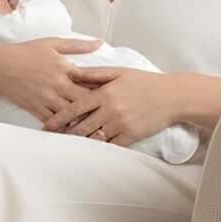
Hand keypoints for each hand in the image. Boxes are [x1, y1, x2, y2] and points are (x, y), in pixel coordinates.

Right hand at [0, 37, 106, 122]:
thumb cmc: (26, 52)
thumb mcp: (52, 43)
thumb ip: (77, 45)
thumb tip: (99, 43)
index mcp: (64, 68)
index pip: (90, 80)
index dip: (105, 87)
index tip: (117, 93)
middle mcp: (57, 85)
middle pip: (84, 100)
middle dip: (98, 108)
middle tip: (113, 114)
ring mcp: (46, 99)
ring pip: (70, 114)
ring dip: (83, 120)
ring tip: (99, 127)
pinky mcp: (36, 109)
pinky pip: (53, 122)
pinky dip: (65, 127)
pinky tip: (75, 132)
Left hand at [42, 64, 181, 145]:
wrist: (172, 96)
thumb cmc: (145, 82)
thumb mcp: (120, 72)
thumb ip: (95, 73)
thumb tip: (73, 72)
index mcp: (105, 93)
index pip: (76, 108)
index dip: (60, 118)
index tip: (48, 125)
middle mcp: (111, 110)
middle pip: (81, 126)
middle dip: (66, 133)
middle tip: (54, 138)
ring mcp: (121, 124)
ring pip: (94, 138)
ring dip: (82, 141)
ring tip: (69, 144)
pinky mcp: (131, 136)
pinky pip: (110, 145)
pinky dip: (100, 147)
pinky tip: (91, 149)